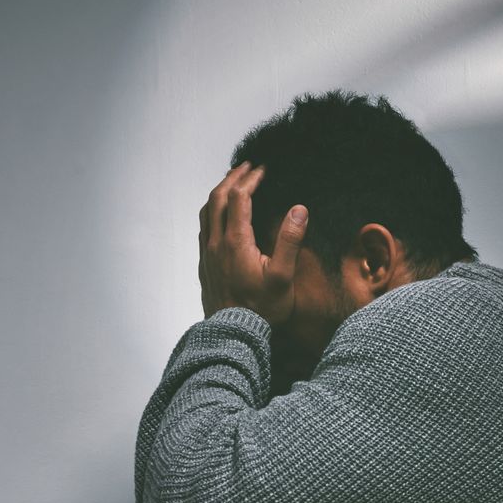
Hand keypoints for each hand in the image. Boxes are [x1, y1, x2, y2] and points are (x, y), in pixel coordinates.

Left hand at [199, 161, 308, 322]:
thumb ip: (290, 241)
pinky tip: (220, 215)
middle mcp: (217, 244)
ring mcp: (208, 254)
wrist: (233, 336)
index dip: (251, 179)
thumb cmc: (261, 311)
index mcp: (236, 243)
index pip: (239, 198)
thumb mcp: (283, 277)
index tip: (262, 169)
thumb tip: (299, 210)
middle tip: (246, 167)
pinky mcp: (205, 265)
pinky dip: (212, 211)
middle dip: (232, 178)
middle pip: (217, 198)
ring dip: (218, 193)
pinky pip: (203, 228)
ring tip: (231, 183)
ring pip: (206, 212)